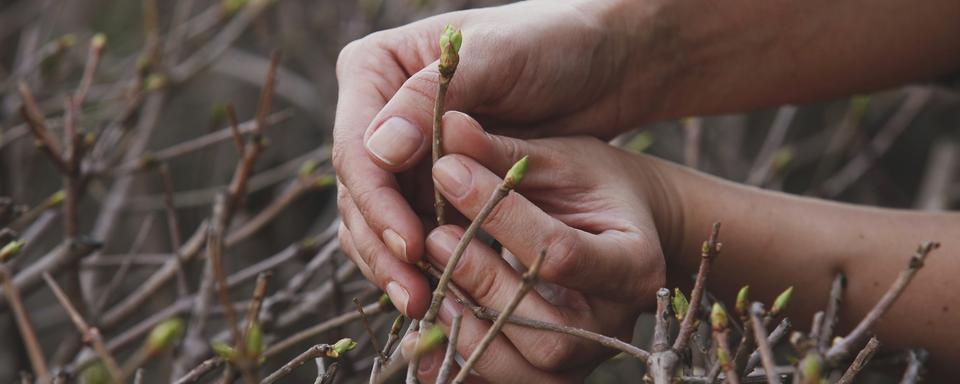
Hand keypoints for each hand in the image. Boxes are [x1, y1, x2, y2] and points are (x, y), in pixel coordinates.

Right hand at [333, 0, 662, 318]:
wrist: (600, 59)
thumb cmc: (550, 44)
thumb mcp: (496, 62)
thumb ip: (429, 101)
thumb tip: (379, 149)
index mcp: (377, 69)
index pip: (356, 148)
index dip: (377, 203)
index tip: (409, 245)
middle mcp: (379, 110)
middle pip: (360, 191)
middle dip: (384, 245)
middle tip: (414, 295)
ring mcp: (404, 149)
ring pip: (377, 217)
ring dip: (396, 264)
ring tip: (423, 305)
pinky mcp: (431, 179)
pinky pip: (411, 226)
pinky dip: (420, 260)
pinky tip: (438, 291)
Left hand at [341, 112, 670, 381]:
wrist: (624, 231)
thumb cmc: (595, 187)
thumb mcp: (561, 161)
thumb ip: (507, 155)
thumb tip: (446, 127)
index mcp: (634, 263)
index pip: (559, 254)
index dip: (498, 217)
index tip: (446, 171)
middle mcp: (614, 324)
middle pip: (545, 330)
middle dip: (480, 282)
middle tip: (433, 235)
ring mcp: (584, 358)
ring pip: (522, 371)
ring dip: (464, 328)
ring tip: (426, 277)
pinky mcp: (551, 374)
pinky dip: (458, 360)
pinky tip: (424, 325)